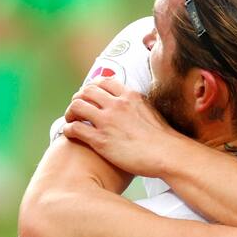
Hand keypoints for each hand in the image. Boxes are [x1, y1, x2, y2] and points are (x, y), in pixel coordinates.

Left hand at [62, 77, 181, 176]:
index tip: (90, 96)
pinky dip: (68, 129)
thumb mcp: (152, 112)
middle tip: (78, 108)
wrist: (168, 154)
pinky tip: (70, 134)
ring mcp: (108, 121)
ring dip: (70, 112)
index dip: (93, 87)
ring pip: (77, 106)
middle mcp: (117, 105)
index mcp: (130, 96)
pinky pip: (75, 128)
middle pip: (86, 91)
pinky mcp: (101, 140)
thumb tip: (134, 108)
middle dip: (78, 98)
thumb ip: (138, 106)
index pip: (104, 81)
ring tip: (72, 120)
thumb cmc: (164, 139)